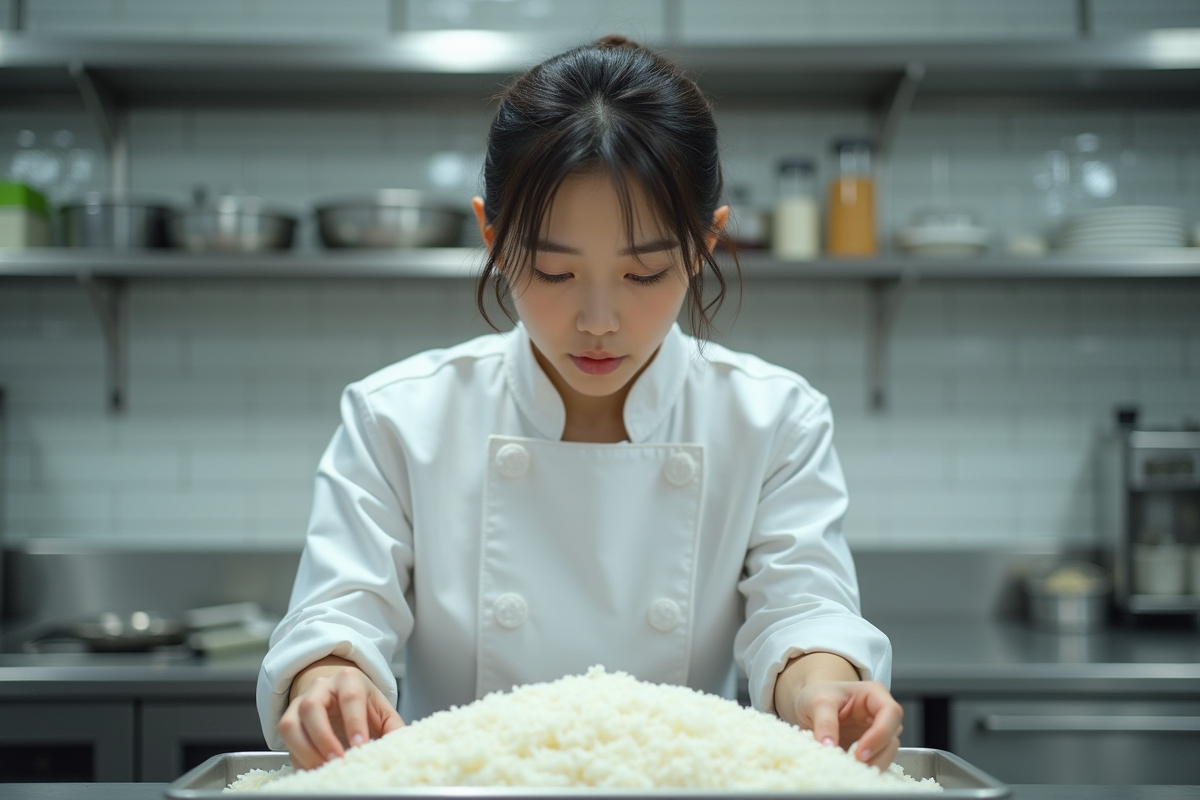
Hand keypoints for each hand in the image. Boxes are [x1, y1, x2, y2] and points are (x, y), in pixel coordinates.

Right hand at [278, 655, 404, 769]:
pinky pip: (285, 740)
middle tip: (338, 760)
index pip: (350, 698)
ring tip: (324, 767)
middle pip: (312, 708)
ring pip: (291, 724)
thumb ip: (393, 727)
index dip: (354, 723)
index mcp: (348, 680)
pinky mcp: (287, 719)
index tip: (360, 745)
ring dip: (305, 750)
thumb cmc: (361, 702)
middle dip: (324, 738)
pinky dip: (298, 758)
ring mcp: (299, 702)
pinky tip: (313, 769)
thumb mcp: (381, 709)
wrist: (336, 691)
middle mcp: (320, 688)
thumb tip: (400, 746)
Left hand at [792, 679, 902, 769]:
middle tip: (856, 766)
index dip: (880, 733)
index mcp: (875, 694)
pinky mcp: (870, 751)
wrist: (808, 705)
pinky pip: (874, 763)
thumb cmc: (819, 695)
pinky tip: (850, 773)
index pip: (891, 712)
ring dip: (872, 766)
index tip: (860, 752)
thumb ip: (824, 721)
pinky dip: (864, 770)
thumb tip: (829, 745)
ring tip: (850, 771)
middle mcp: (881, 715)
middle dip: (877, 755)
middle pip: (892, 737)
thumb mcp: (818, 702)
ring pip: (887, 754)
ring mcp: (877, 734)